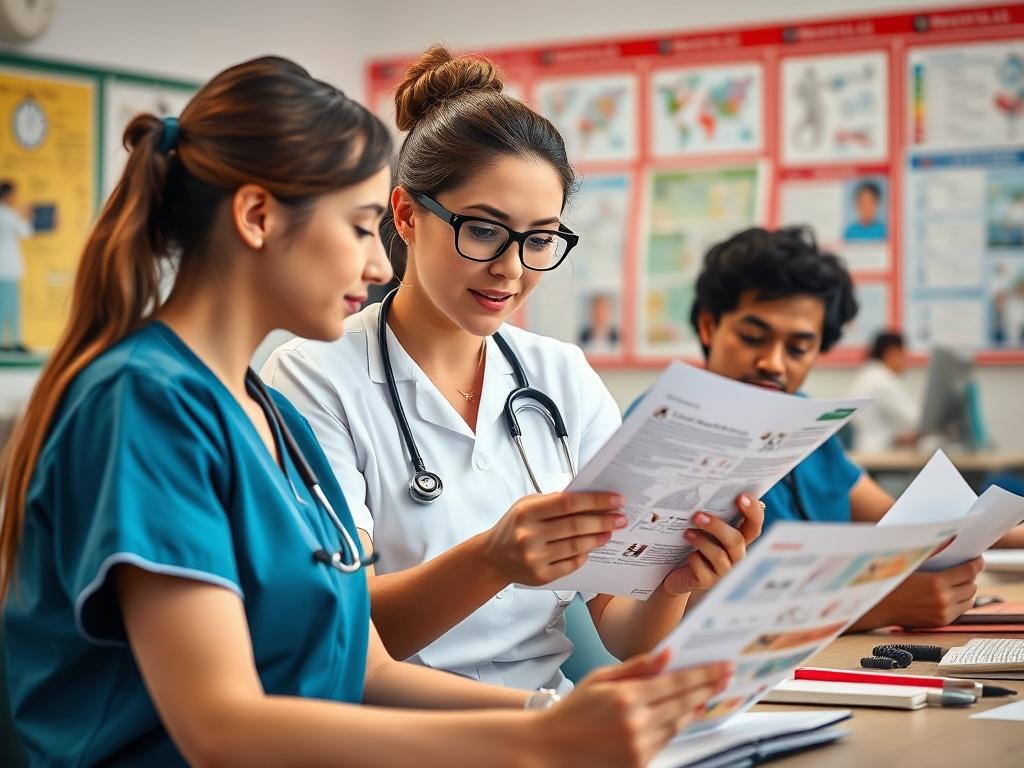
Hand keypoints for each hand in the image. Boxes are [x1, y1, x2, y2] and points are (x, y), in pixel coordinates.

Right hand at [481, 492, 626, 585]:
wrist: (493, 558)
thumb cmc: (515, 526)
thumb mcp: (527, 505)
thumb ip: (554, 501)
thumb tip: (591, 499)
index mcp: (527, 512)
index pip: (569, 503)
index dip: (596, 501)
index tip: (617, 500)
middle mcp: (529, 535)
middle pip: (577, 525)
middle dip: (604, 521)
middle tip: (621, 518)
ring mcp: (535, 557)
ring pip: (577, 546)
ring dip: (598, 538)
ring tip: (610, 532)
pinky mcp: (541, 576)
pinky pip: (571, 564)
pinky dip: (584, 555)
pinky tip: (590, 548)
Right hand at [537, 650, 730, 767]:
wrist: (551, 747)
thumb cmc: (574, 709)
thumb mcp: (600, 678)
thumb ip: (636, 667)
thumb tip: (667, 654)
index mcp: (626, 698)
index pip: (676, 683)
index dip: (703, 674)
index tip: (721, 666)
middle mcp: (636, 724)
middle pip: (684, 703)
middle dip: (708, 687)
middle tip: (726, 675)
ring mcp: (639, 747)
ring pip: (678, 722)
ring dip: (696, 706)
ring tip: (709, 692)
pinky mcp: (638, 763)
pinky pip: (666, 740)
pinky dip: (678, 724)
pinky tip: (686, 712)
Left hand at [661, 495, 764, 595]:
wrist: (677, 573)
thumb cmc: (694, 546)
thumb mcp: (705, 530)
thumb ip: (712, 516)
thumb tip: (704, 495)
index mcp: (739, 539)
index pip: (754, 525)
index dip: (753, 512)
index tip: (742, 496)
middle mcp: (736, 556)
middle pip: (736, 541)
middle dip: (718, 526)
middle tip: (698, 515)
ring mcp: (723, 572)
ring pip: (718, 555)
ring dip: (702, 541)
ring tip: (687, 532)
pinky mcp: (707, 582)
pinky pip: (703, 570)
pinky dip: (694, 560)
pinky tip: (686, 555)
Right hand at [856, 557, 982, 628]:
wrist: (878, 607)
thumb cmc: (890, 582)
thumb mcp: (910, 563)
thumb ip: (933, 551)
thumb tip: (951, 537)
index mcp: (936, 582)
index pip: (968, 571)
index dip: (976, 563)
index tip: (977, 559)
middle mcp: (943, 599)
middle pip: (972, 586)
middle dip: (970, 577)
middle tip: (964, 570)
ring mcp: (943, 613)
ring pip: (969, 600)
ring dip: (966, 591)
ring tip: (957, 583)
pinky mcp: (940, 622)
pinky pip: (959, 611)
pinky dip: (958, 602)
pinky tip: (948, 595)